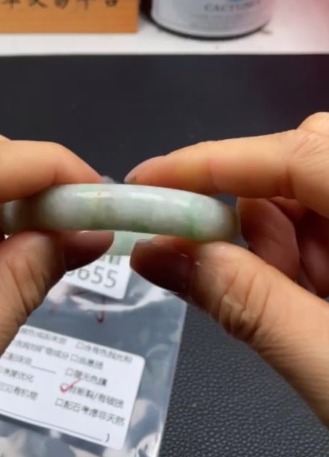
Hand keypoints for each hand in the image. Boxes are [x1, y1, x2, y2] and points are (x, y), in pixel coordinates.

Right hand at [127, 112, 328, 424]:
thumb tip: (155, 255)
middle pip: (304, 157)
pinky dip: (298, 259)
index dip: (212, 162)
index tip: (144, 183)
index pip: (295, 152)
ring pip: (313, 193)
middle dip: (248, 207)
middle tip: (212, 261)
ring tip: (273, 300)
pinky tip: (297, 300)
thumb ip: (246, 304)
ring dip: (274, 241)